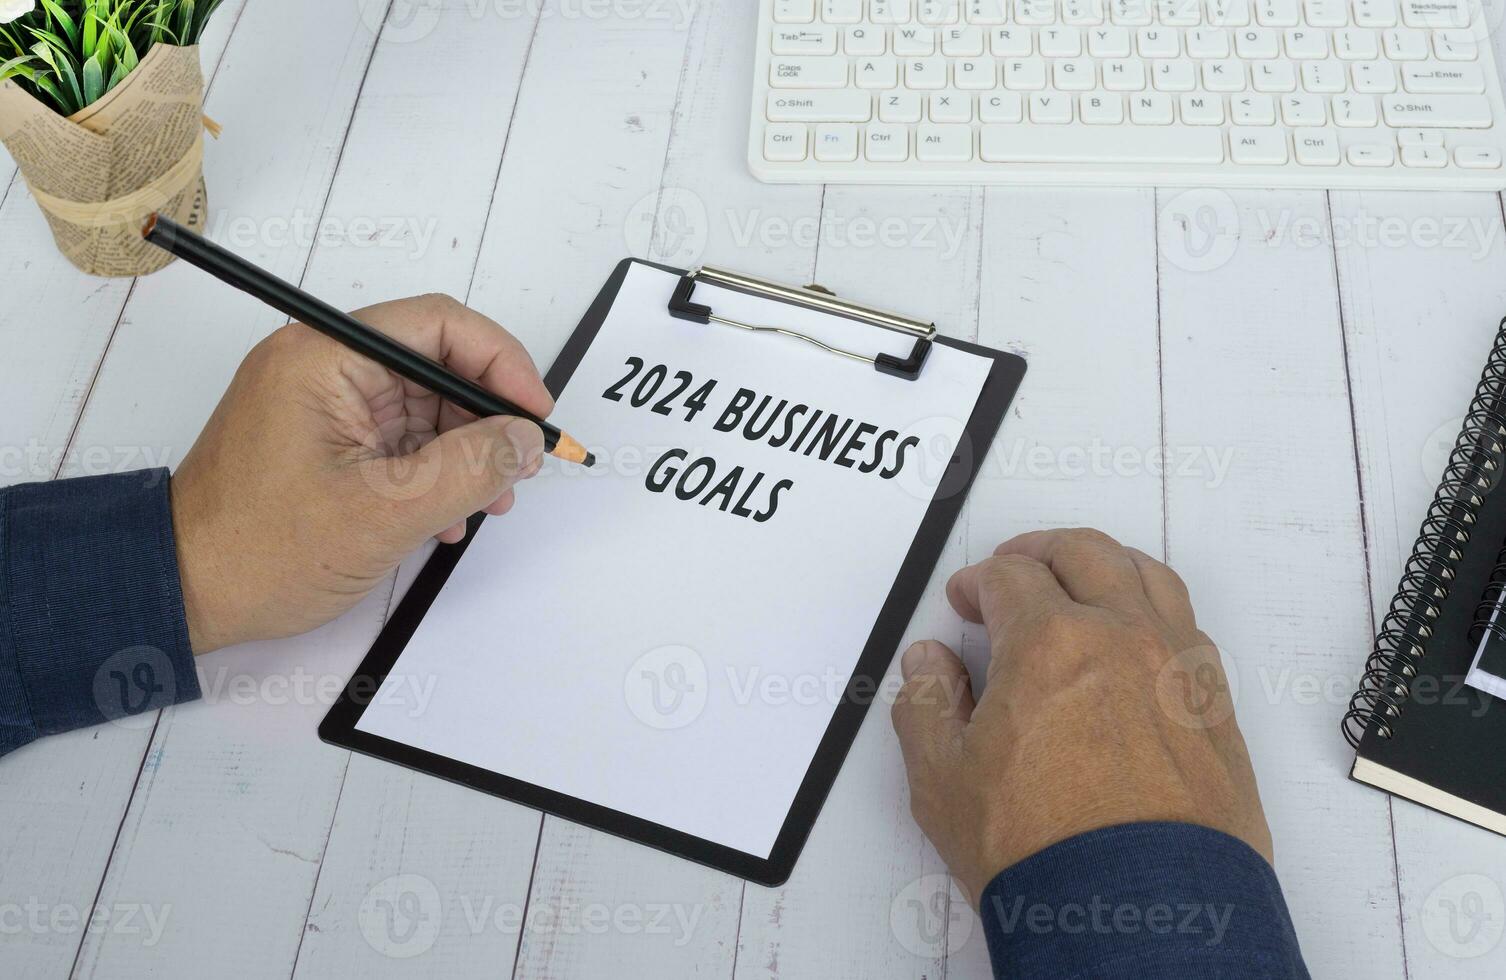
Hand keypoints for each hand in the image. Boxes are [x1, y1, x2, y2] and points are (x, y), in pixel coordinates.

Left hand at [170, 294, 552, 653]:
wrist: (184, 594)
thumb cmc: (258, 550)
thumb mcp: (385, 511)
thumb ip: (469, 469)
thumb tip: (526, 440)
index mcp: (325, 357)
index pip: (439, 325)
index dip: (502, 363)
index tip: (535, 412)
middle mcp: (324, 367)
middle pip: (438, 364)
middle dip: (487, 417)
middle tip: (519, 468)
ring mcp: (325, 404)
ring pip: (426, 406)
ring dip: (466, 453)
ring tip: (485, 504)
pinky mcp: (328, 440)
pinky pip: (402, 439)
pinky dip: (434, 473)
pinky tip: (445, 517)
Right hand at [891, 528, 1272, 903]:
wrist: (1139, 916)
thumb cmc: (1047, 851)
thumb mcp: (943, 781)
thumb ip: (926, 706)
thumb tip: (929, 665)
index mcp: (1051, 641)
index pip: (1009, 576)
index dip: (978, 581)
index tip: (966, 601)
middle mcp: (1122, 637)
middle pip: (1085, 553)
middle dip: (1041, 550)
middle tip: (1016, 567)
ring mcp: (1177, 668)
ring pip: (1149, 577)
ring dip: (1106, 566)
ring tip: (1081, 583)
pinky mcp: (1213, 708)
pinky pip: (1188, 628)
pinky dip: (1154, 611)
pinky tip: (1135, 639)